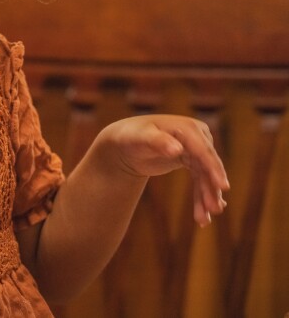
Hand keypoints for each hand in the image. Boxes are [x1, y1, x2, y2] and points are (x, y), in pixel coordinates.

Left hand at [97, 115, 229, 226]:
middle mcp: (196, 136)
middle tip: (214, 210)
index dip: (213, 168)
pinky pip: (200, 180)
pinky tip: (203, 213)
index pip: (203, 151)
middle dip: (212, 188)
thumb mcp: (140, 138)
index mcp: (187, 128)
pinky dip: (201, 196)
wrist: (125, 141)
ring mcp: (195, 148)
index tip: (223, 187)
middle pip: (208, 165)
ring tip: (204, 220)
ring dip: (206, 197)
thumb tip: (177, 149)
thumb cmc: (130, 137)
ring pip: (206, 176)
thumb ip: (157, 141)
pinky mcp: (191, 160)